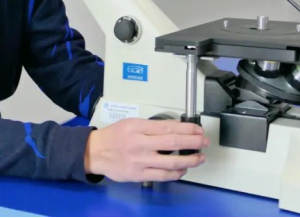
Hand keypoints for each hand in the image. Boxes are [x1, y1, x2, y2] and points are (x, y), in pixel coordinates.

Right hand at [84, 119, 207, 181]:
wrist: (94, 152)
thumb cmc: (113, 136)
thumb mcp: (130, 124)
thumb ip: (150, 127)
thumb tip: (174, 130)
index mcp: (138, 127)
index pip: (168, 127)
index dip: (187, 128)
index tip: (198, 129)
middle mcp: (140, 143)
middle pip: (173, 143)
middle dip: (193, 142)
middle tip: (204, 141)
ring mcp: (140, 161)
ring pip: (171, 162)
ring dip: (190, 160)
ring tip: (200, 158)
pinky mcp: (138, 175)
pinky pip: (162, 176)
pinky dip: (176, 173)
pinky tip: (183, 169)